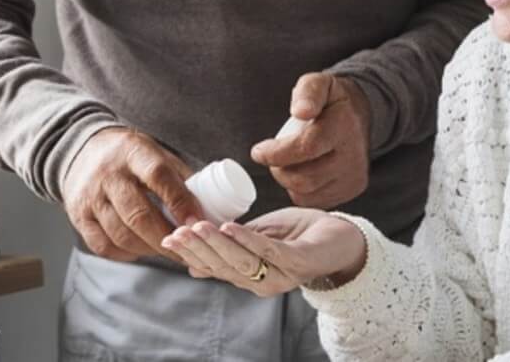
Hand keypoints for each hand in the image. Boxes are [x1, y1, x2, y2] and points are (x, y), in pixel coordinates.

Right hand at [61, 127, 202, 262]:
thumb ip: (179, 178)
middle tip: (189, 250)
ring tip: (168, 250)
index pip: (158, 177)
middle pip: (139, 214)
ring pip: (122, 235)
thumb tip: (210, 208)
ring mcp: (90, 197)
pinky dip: (127, 254)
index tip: (198, 222)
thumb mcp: (155, 153)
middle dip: (167, 237)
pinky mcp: (79, 217)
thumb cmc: (129, 156)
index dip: (180, 202)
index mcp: (133, 152)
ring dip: (150, 249)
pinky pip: (104, 246)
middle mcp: (108, 174)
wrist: (82, 151)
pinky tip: (141, 249)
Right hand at [160, 207, 366, 296]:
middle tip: (176, 231)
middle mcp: (263, 283)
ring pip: (242, 262)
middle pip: (224, 267)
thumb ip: (228, 248)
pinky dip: (247, 239)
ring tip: (198, 226)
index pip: (214, 269)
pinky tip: (229, 225)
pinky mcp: (299, 261)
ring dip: (217, 244)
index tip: (167, 238)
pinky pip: (269, 251)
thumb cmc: (297, 235)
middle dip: (198, 249)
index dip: (190, 255)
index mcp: (250, 277)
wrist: (342, 237)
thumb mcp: (257, 238)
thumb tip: (191, 264)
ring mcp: (282, 274)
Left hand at [251, 73, 371, 207]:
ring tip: (287, 162)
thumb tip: (300, 111)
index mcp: (344, 126)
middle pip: (304, 177)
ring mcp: (354, 175)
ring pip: (307, 192)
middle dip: (278, 169)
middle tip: (272, 156)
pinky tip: (301, 171)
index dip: (277, 153)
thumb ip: (307, 92)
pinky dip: (300, 190)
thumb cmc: (332, 100)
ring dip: (288, 180)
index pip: (307, 148)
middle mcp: (353, 155)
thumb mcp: (319, 83)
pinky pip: (315, 200)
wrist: (361, 115)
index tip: (258, 151)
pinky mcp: (352, 189)